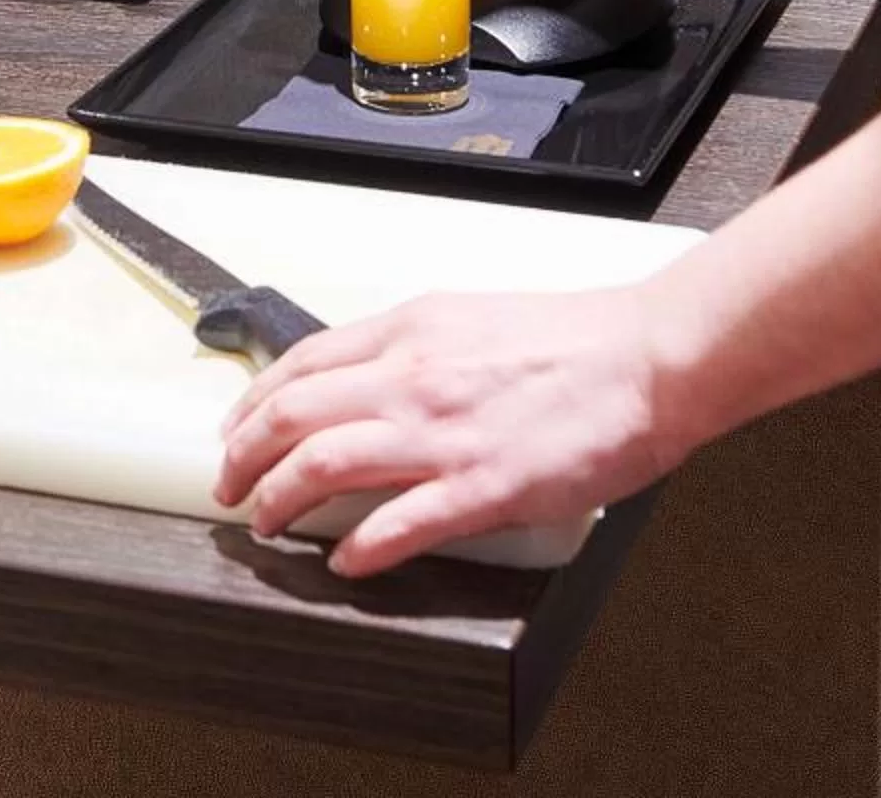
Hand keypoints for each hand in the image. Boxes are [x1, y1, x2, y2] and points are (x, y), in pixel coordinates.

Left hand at [212, 288, 694, 577]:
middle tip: (229, 487)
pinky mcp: (483, 486)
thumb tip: (365, 381)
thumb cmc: (575, 340)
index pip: (302, 364)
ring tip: (266, 524)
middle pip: (293, 416)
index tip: (236, 430)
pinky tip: (345, 562)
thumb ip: (415, 348)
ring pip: (323, 465)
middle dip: (243, 456)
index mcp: (411, 330)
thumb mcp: (472, 318)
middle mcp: (413, 377)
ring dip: (279, 500)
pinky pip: (398, 525)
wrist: (650, 357)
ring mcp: (444, 434)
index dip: (254, 403)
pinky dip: (358, 549)